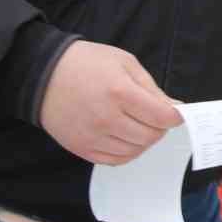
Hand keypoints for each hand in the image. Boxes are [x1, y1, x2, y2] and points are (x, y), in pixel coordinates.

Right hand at [37, 40, 181, 165]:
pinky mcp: (82, 149)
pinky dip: (127, 151)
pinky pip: (115, 160)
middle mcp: (107, 118)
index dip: (175, 116)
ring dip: (144, 140)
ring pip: (135, 151)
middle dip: (160, 127)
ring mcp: (93, 137)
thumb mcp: (124, 62)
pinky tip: (125, 136)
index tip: (177, 113)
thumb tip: (174, 108)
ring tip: (138, 124)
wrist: (44, 75)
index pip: (161, 117)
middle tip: (156, 116)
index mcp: (120, 92)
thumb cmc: (86, 63)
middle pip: (150, 136)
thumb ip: (151, 87)